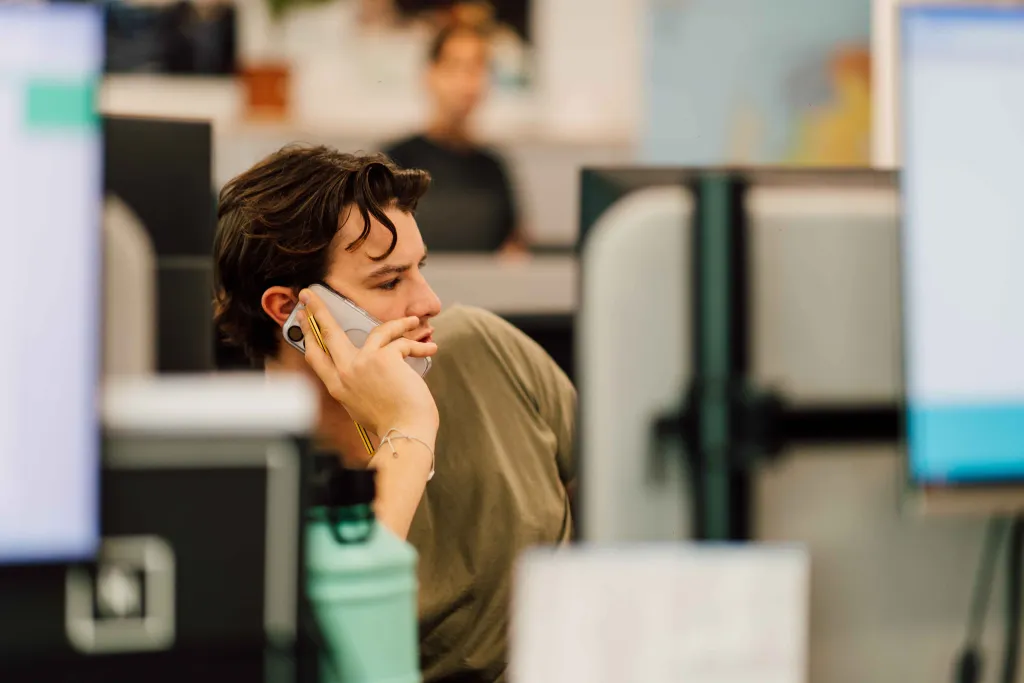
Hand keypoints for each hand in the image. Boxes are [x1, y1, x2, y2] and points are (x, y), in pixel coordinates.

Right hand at [297, 289, 439, 441]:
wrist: (405, 433)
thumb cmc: (391, 423)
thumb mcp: (361, 405)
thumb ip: (356, 384)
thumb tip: (362, 364)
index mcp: (337, 387)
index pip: (316, 356)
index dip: (308, 335)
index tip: (303, 318)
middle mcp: (345, 373)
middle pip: (327, 333)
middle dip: (317, 310)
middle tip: (311, 293)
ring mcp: (363, 363)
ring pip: (376, 331)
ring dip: (399, 324)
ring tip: (413, 321)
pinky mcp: (384, 357)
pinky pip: (402, 342)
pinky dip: (419, 345)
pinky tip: (430, 348)